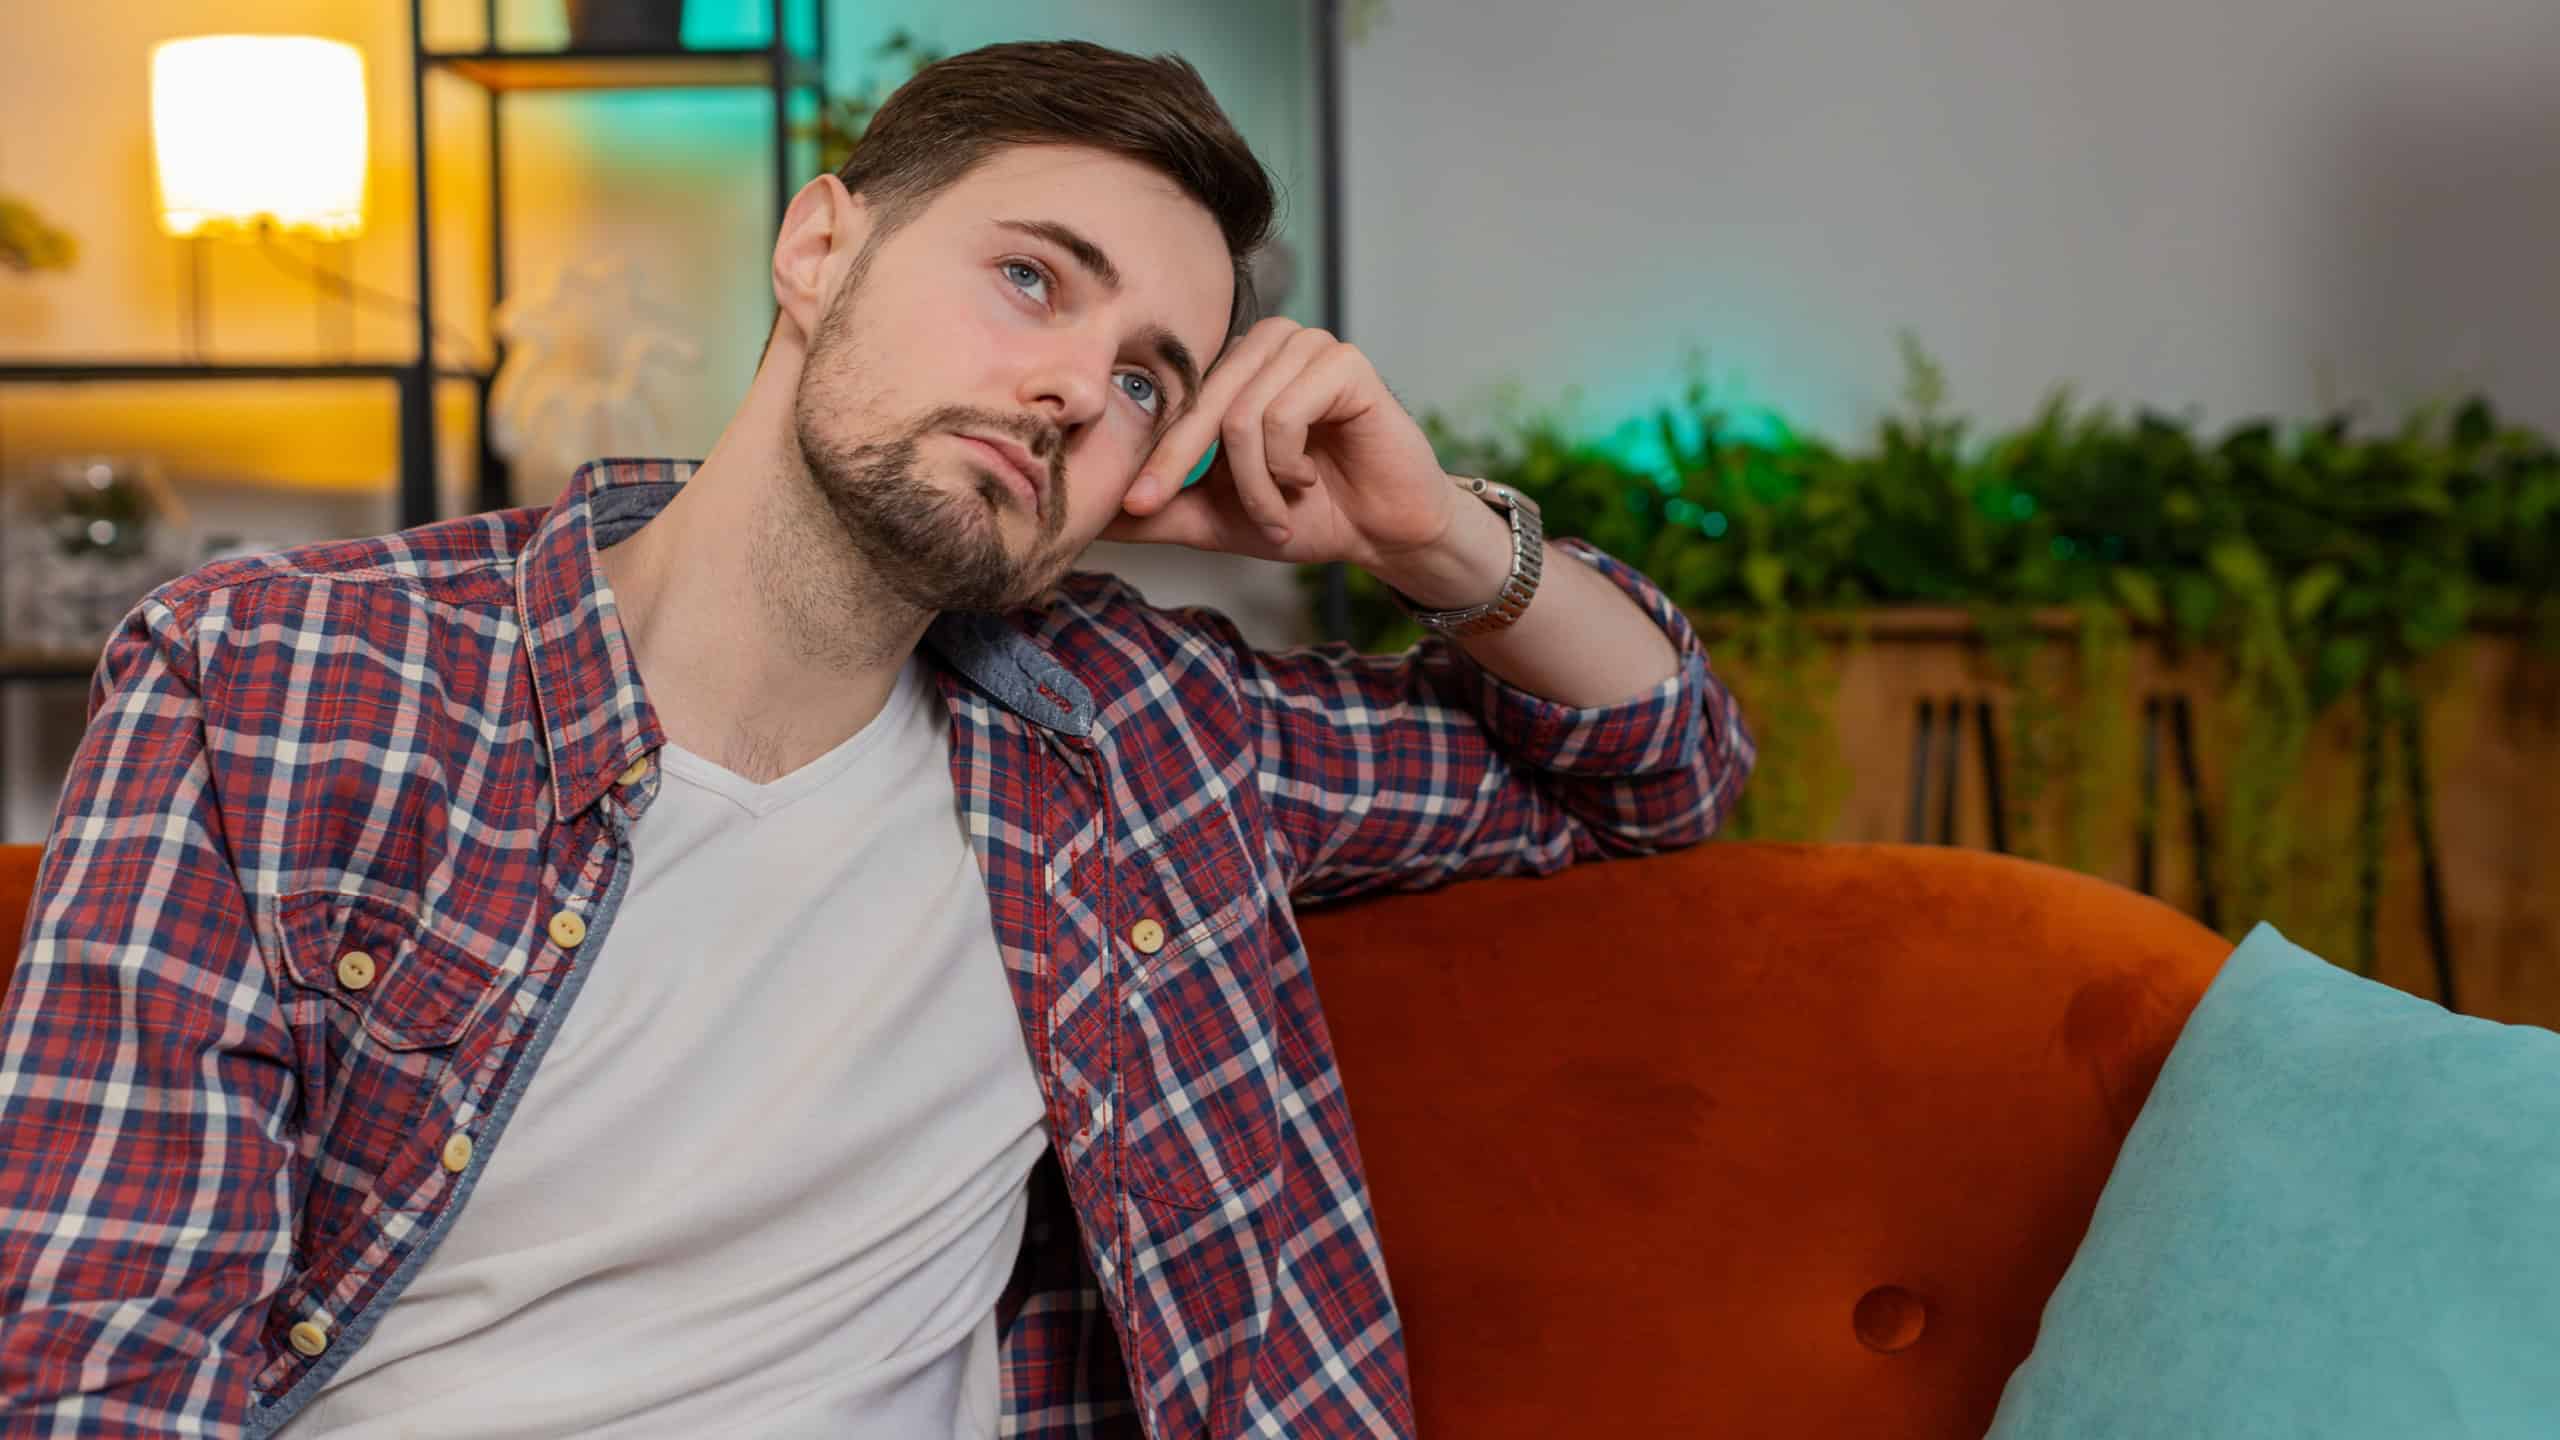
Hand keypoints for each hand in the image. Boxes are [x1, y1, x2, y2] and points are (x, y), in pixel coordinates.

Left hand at [1100, 317, 1460, 572]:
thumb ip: (1160, 510)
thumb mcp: (1216, 517)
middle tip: (1196, 517)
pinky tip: (1311, 480)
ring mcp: (1308, 346)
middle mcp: (1268, 343)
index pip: (1175, 400)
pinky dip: (1288, 466)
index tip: (1133, 505)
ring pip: (1241, 417)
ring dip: (1257, 484)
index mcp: (1235, 365)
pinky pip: (1284, 415)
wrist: (1382, 533)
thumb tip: (1090, 517)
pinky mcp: (1346, 362)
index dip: (1155, 456)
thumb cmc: (1308, 515)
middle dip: (1191, 470)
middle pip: (1201, 403)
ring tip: (1281, 511)